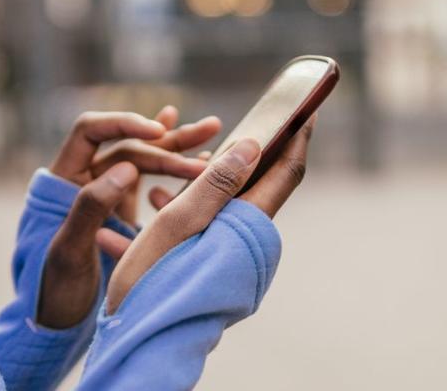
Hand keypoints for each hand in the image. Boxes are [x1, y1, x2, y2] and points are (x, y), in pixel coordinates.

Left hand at [36, 107, 221, 328]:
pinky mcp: (123, 213)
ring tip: (214, 129)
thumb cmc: (53, 288)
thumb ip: (91, 207)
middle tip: (210, 129)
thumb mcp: (70, 250)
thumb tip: (127, 167)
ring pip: (145, 160)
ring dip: (178, 147)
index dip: (124, 123)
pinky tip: (201, 159)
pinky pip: (152, 184)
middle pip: (129, 143)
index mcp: (64, 178)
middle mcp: (86, 179)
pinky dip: (176, 172)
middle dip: (169, 138)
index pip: (92, 129)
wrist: (53, 322)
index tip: (158, 132)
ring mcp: (106, 195)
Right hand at [98, 116, 315, 314]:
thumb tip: (255, 145)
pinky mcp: (214, 265)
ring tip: (175, 165)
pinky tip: (155, 200)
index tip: (307, 107)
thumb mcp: (179, 223)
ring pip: (226, 203)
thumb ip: (216, 183)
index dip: (297, 136)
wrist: (139, 338)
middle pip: (259, 184)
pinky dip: (187, 206)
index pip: (286, 172)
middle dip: (246, 152)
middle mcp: (249, 241)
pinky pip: (207, 223)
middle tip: (238, 122)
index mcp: (249, 227)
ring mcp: (233, 255)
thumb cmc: (154, 281)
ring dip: (204, 180)